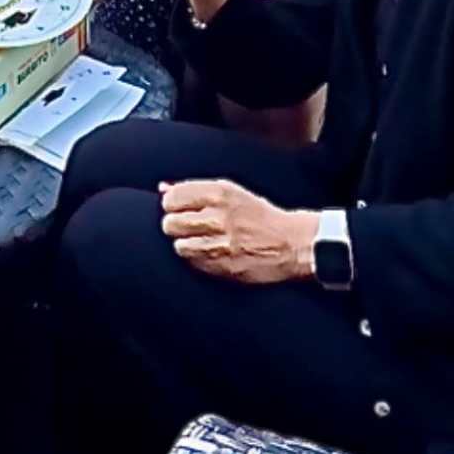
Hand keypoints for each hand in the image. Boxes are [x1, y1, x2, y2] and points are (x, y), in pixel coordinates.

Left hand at [159, 179, 316, 285]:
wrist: (291, 244)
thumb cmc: (260, 216)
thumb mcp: (231, 193)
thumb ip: (194, 190)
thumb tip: (163, 188)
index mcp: (219, 193)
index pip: (172, 198)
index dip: (172, 205)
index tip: (179, 208)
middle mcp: (217, 217)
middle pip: (170, 223)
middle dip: (176, 225)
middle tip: (189, 226)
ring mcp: (219, 243)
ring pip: (179, 245)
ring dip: (186, 244)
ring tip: (201, 241)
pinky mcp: (222, 266)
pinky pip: (193, 263)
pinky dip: (197, 259)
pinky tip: (210, 253)